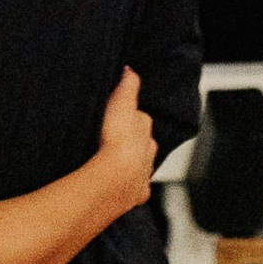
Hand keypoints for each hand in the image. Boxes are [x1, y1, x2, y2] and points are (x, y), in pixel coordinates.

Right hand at [96, 67, 157, 212]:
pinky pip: (134, 188)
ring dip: (132, 163)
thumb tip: (131, 70)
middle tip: (116, 139)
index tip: (121, 116)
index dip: (130, 116)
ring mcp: (143, 173)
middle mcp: (148, 151)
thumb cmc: (116, 140)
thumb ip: (128, 84)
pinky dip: (128, 186)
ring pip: (140, 165)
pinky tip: (116, 185)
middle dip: (134, 141)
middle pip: (143, 142)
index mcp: (144, 127)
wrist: (115, 178)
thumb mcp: (120, 101)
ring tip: (113, 162)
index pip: (141, 118)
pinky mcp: (136, 194)